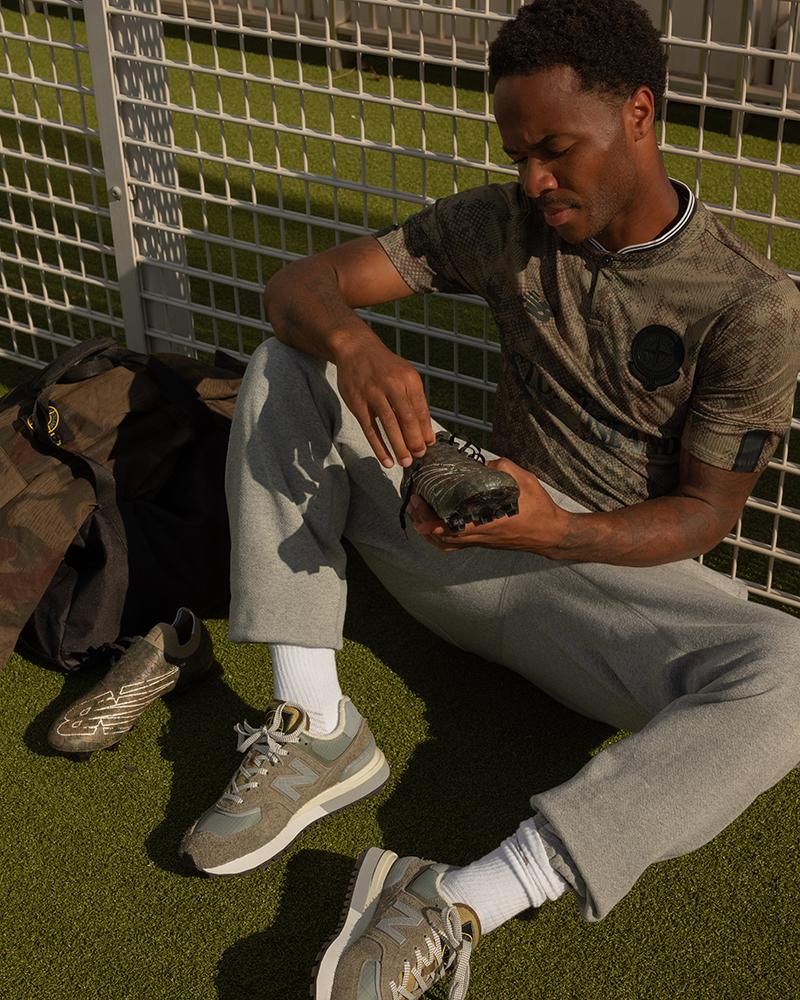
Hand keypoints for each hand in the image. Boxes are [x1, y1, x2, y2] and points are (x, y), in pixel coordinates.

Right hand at [334, 339, 434, 467]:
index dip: (425, 431)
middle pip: (406, 419)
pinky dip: (379, 447)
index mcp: (409, 379)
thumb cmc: (385, 368)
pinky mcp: (357, 403)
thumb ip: (416, 402)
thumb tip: (427, 434)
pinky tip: (386, 460)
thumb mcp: (405, 376)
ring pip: (389, 425)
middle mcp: (392, 385)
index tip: (428, 446)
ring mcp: (373, 393)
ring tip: (405, 462)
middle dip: (414, 441)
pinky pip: (370, 429)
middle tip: (419, 456)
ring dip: (398, 447)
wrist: (356, 349)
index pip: (420, 410)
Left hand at [406, 458, 570, 554]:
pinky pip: (456, 544)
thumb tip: (482, 463)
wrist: (552, 533)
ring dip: (429, 531)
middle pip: (441, 537)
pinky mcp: (483, 544)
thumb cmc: (539, 509)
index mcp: (488, 523)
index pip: (451, 527)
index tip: (419, 502)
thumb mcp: (523, 480)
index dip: (430, 519)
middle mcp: (480, 536)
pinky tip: (436, 524)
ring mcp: (481, 542)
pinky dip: (441, 537)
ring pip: (446, 544)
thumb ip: (500, 468)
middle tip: (413, 502)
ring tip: (419, 513)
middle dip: (422, 521)